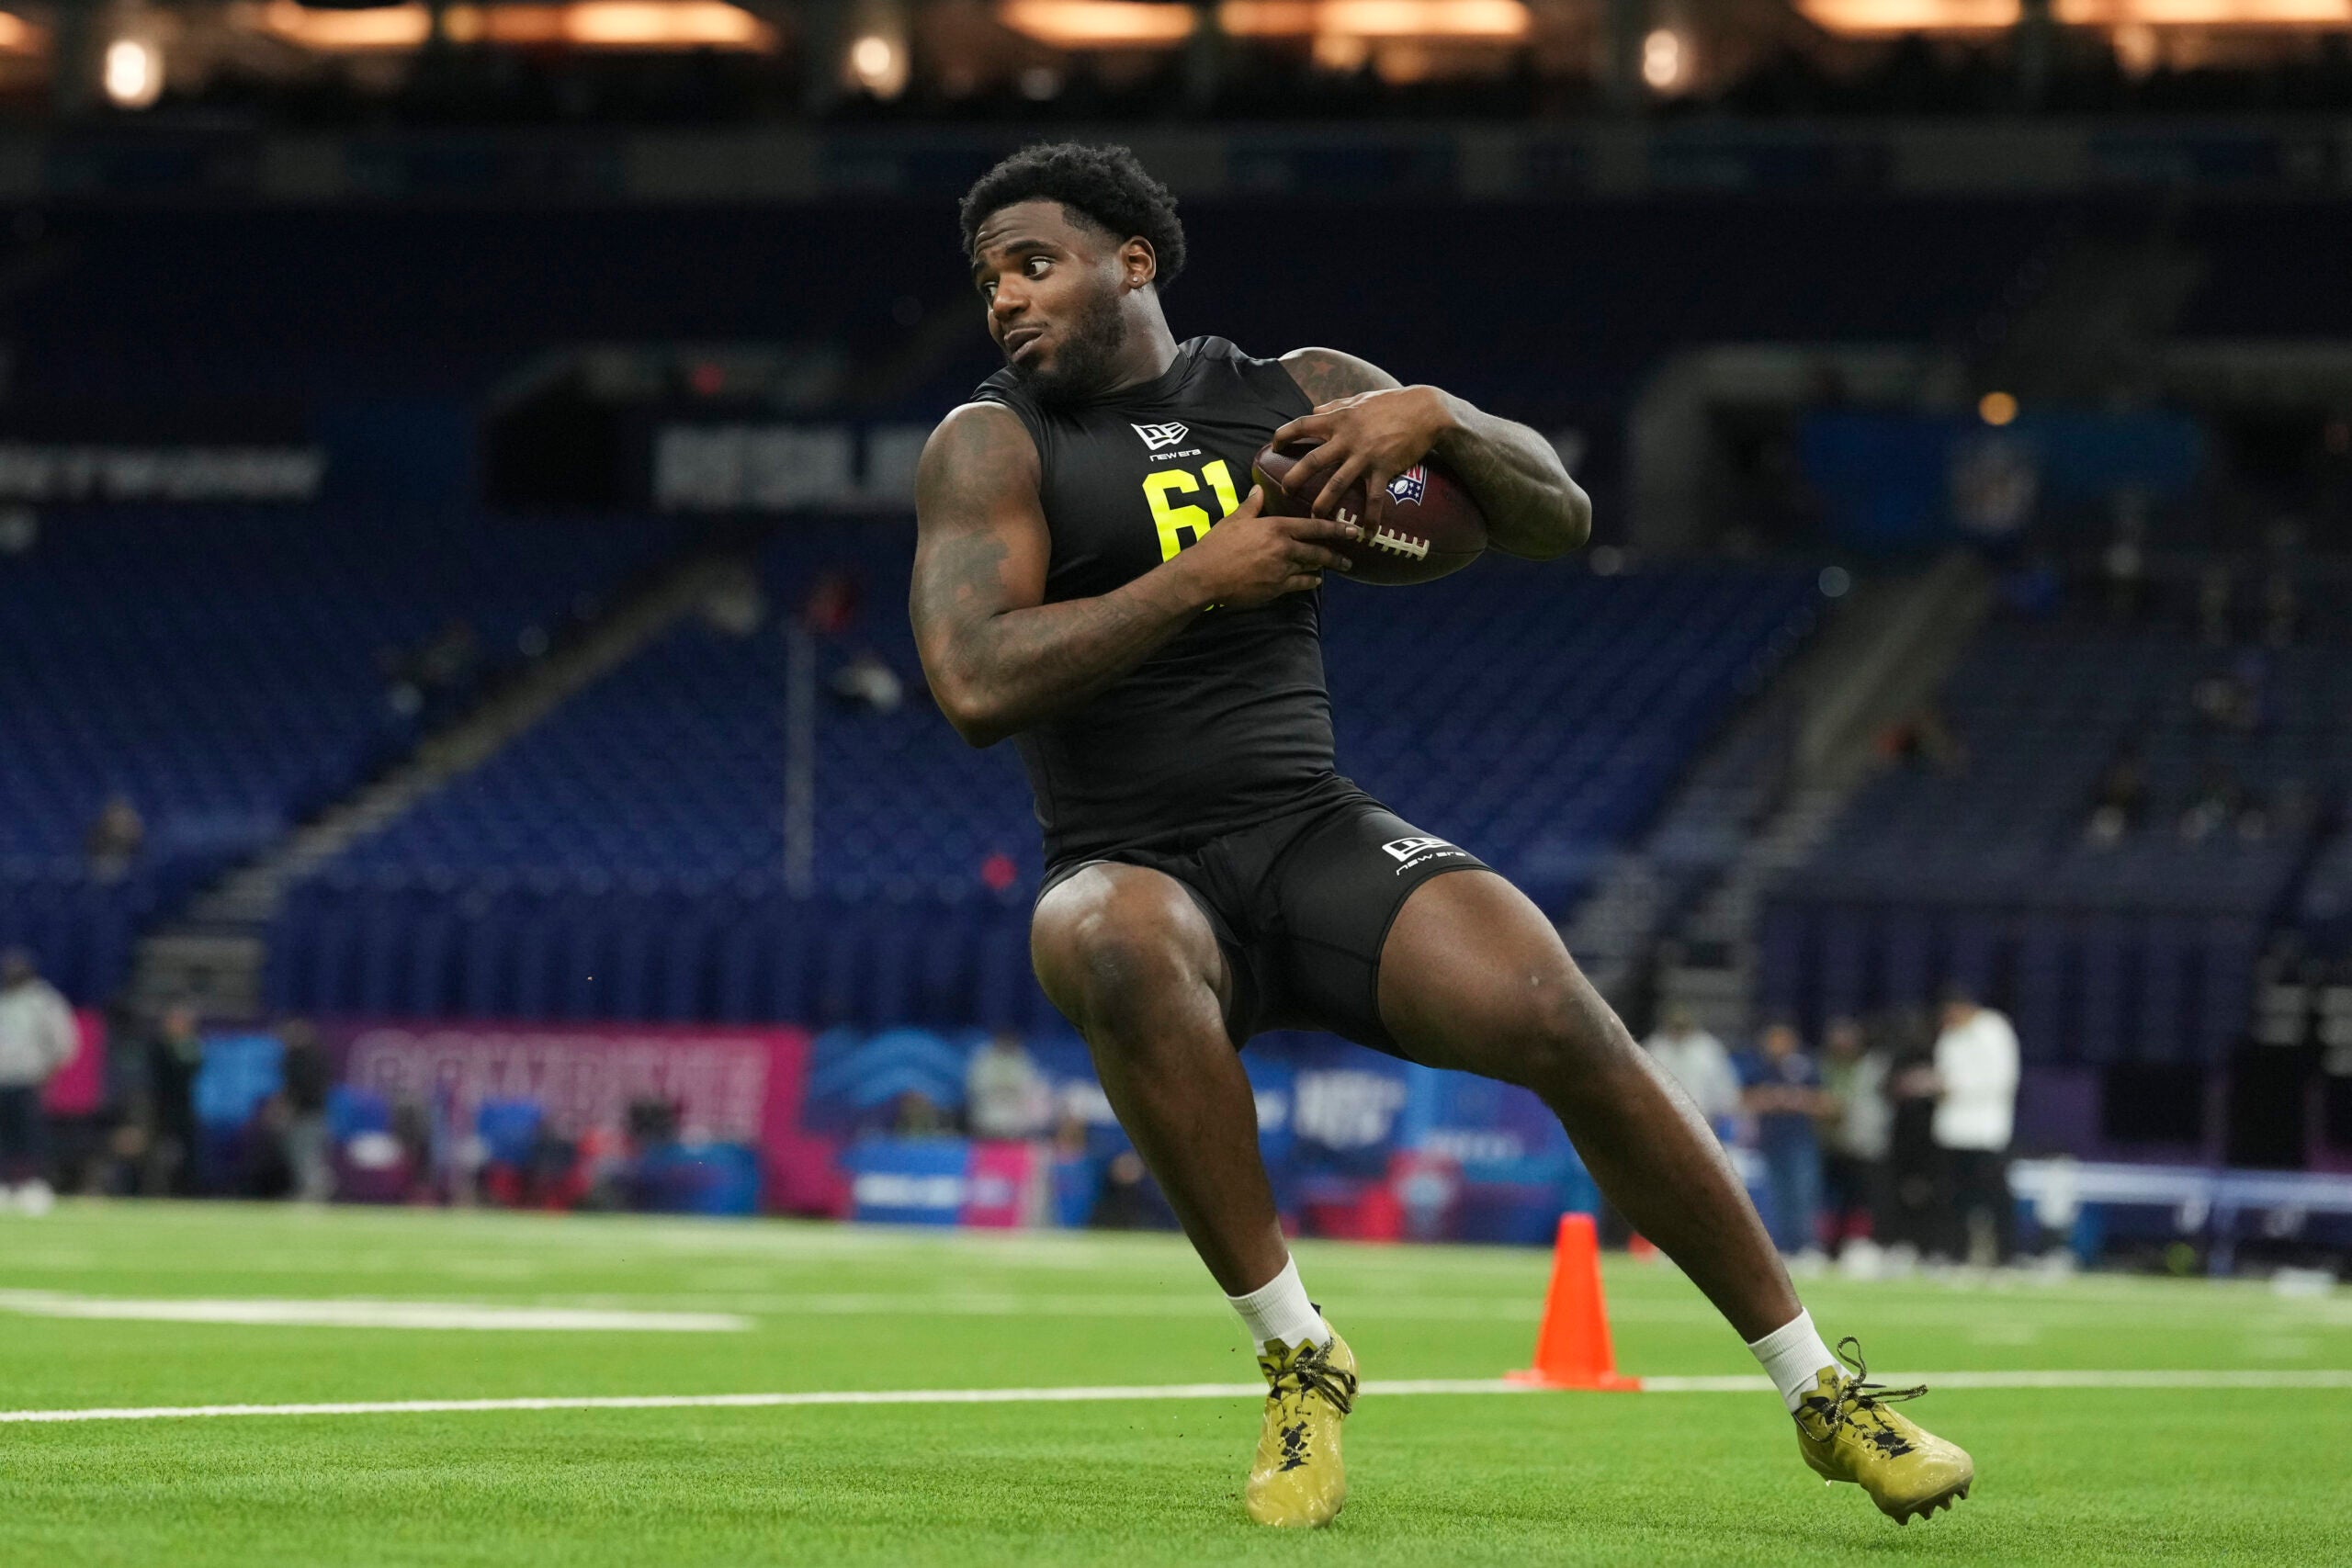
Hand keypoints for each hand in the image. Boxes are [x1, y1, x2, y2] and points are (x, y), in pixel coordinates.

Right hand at [1168, 485, 1360, 608]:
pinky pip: (1300, 584)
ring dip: (1323, 568)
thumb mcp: (1234, 520)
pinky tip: (1316, 581)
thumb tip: (1258, 489)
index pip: (1313, 527)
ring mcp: (1282, 570)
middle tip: (1350, 558)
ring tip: (1335, 568)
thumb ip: (1251, 505)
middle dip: (1336, 555)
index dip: (1335, 529)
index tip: (1352, 530)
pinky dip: (1310, 582)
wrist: (1206, 575)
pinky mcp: (1276, 588)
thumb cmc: (1218, 545)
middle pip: (1318, 551)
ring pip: (1310, 568)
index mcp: (1276, 528)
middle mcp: (1284, 548)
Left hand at [1269, 385, 1458, 525]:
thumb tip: (1313, 411)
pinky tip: (1368, 533)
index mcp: (1337, 419)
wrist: (1425, 411)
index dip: (1283, 435)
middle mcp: (1346, 438)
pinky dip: (1371, 518)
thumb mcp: (1358, 399)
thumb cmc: (1390, 403)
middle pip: (1311, 461)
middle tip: (1285, 492)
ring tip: (1315, 519)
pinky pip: (1374, 499)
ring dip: (1323, 504)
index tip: (1274, 446)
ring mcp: (1364, 456)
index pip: (1300, 425)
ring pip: (1336, 485)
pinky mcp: (1384, 469)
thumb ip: (1334, 406)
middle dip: (1293, 479)